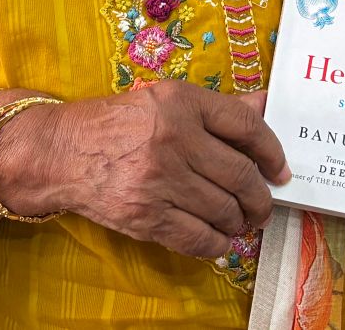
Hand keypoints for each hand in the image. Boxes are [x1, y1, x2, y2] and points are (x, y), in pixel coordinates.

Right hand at [47, 82, 289, 258]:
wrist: (64, 152)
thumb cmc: (120, 122)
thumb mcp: (167, 100)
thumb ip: (218, 107)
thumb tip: (265, 104)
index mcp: (182, 102)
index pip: (245, 125)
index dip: (272, 150)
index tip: (280, 169)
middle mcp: (174, 138)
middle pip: (241, 175)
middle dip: (261, 197)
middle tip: (263, 204)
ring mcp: (160, 179)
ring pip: (225, 210)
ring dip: (240, 221)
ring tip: (239, 220)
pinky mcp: (146, 216)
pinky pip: (199, 239)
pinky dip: (218, 244)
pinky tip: (218, 238)